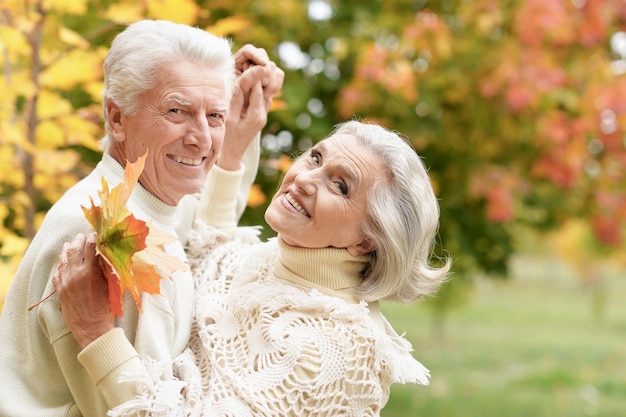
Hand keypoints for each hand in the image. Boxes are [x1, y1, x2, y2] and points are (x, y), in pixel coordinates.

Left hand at [53, 232, 113, 348]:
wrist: (91, 326)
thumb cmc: (104, 306)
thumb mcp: (109, 284)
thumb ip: (104, 268)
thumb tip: (103, 255)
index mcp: (90, 271)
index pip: (90, 248)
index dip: (93, 239)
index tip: (95, 234)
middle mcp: (75, 274)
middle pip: (74, 250)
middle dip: (78, 240)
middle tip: (82, 235)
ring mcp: (65, 281)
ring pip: (63, 259)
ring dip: (67, 249)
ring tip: (70, 243)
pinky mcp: (59, 289)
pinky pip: (57, 272)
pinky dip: (60, 264)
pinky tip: (63, 260)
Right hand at [219, 45, 284, 170]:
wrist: (233, 154)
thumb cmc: (227, 138)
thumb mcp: (229, 117)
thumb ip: (237, 97)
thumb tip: (244, 77)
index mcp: (256, 114)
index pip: (258, 86)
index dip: (252, 71)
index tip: (245, 60)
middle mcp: (264, 111)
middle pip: (270, 82)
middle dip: (260, 70)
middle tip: (248, 62)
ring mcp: (265, 110)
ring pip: (273, 84)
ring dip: (262, 74)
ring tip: (249, 68)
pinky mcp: (262, 109)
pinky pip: (267, 90)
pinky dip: (261, 80)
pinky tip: (251, 78)